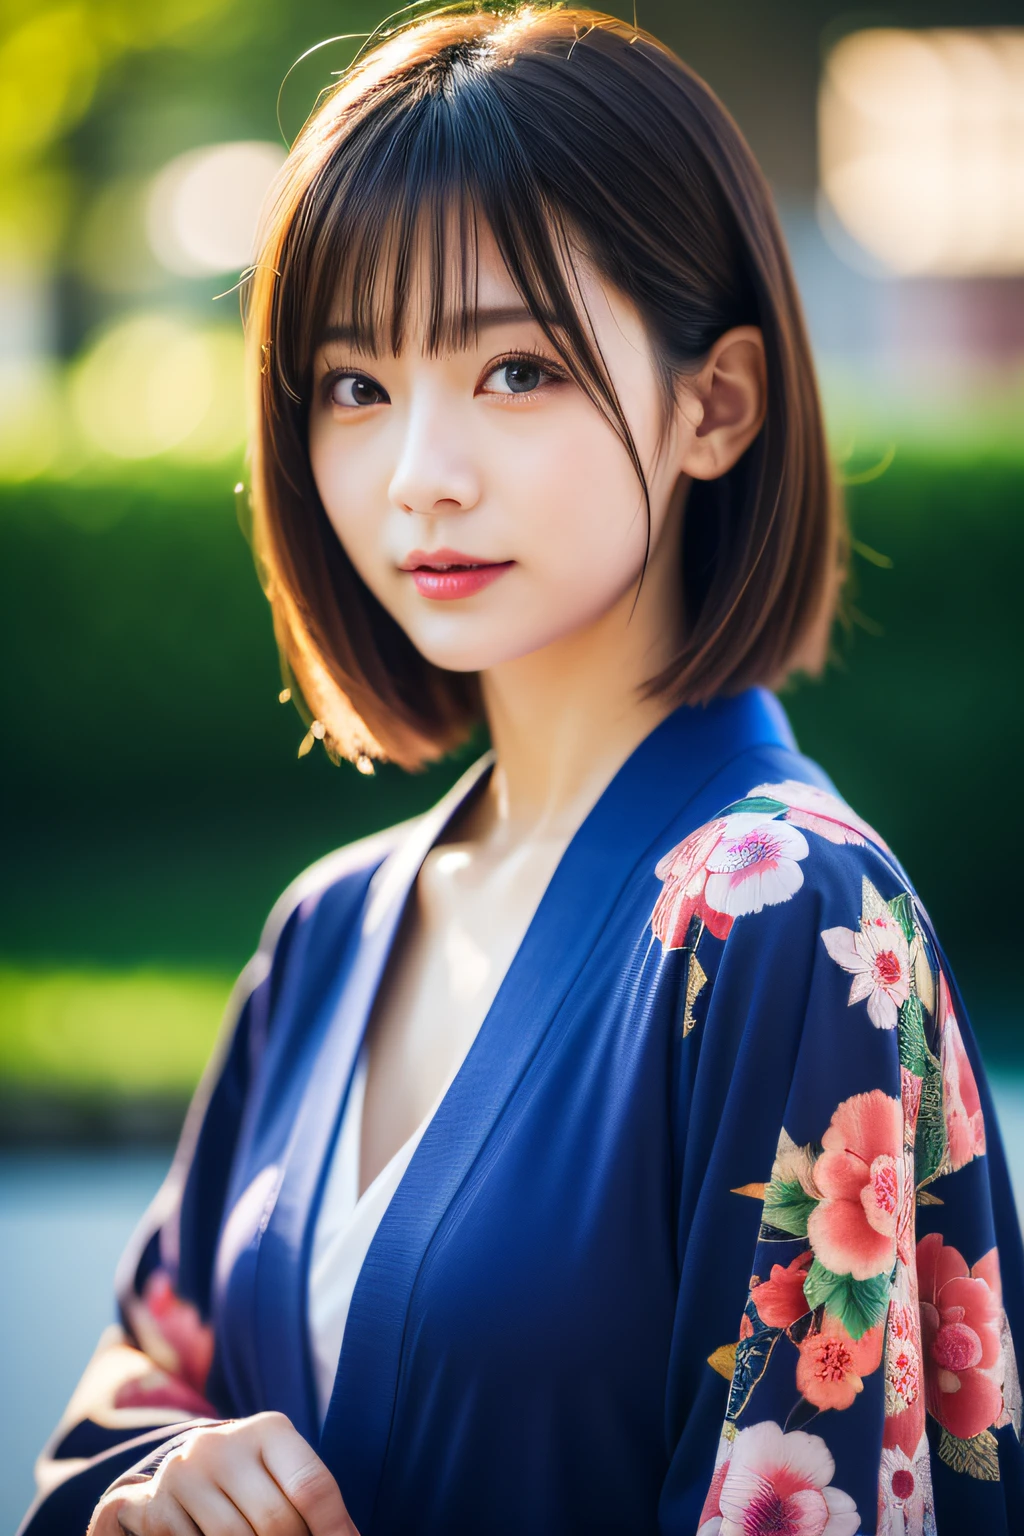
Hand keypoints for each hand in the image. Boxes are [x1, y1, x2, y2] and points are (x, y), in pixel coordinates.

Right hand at [87, 1412, 357, 1534]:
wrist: (185, 1470)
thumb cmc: (252, 1476)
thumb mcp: (281, 1472)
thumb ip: (308, 1499)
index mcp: (268, 1429)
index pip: (311, 1485)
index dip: (333, 1527)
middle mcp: (222, 1444)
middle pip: (275, 1521)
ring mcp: (184, 1473)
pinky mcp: (156, 1506)